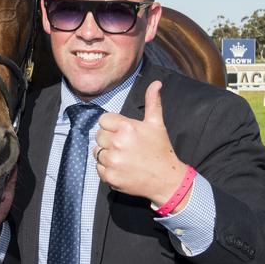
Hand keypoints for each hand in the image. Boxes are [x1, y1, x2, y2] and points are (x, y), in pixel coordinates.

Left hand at [95, 81, 189, 209]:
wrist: (167, 180)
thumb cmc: (161, 149)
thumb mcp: (156, 124)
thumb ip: (152, 102)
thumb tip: (156, 83)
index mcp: (127, 127)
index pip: (103, 120)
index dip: (112, 126)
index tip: (122, 132)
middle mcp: (117, 143)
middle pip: (98, 135)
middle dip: (109, 139)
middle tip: (124, 146)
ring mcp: (113, 161)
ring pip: (97, 152)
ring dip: (107, 154)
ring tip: (123, 157)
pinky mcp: (109, 176)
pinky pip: (98, 167)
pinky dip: (107, 169)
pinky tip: (121, 168)